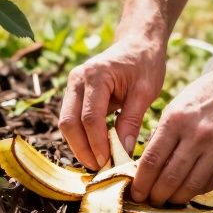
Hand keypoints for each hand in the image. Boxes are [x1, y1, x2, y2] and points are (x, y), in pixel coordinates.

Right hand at [59, 38, 165, 170]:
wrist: (138, 43)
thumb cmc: (145, 63)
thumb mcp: (145, 91)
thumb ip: (132, 120)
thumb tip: (123, 151)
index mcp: (96, 75)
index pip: (90, 118)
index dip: (97, 144)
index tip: (109, 163)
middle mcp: (77, 79)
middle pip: (69, 122)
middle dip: (82, 149)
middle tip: (100, 168)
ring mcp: (72, 86)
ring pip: (66, 123)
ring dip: (79, 145)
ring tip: (99, 163)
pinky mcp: (74, 94)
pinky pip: (72, 120)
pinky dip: (81, 137)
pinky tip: (96, 151)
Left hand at [130, 65, 212, 205]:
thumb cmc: (204, 95)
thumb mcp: (176, 107)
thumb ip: (161, 135)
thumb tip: (145, 167)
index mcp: (177, 120)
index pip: (152, 160)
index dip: (141, 183)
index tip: (136, 192)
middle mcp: (198, 135)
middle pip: (170, 178)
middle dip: (156, 195)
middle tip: (150, 201)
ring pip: (191, 186)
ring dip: (175, 198)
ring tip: (167, 200)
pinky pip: (211, 183)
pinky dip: (196, 190)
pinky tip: (188, 190)